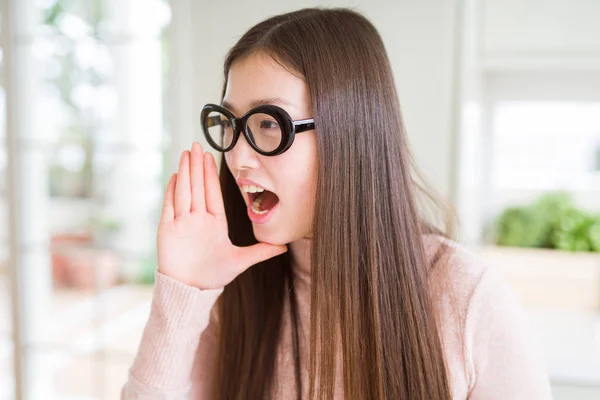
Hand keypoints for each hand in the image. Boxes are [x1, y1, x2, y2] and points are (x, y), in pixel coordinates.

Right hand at [156, 142, 287, 288]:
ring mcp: (183, 223)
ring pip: (185, 192)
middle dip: (197, 166)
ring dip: (185, 173)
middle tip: (197, 145)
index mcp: (215, 223)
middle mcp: (198, 219)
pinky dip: (172, 191)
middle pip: (198, 187)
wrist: (191, 291)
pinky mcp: (168, 230)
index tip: (210, 156)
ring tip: (186, 153)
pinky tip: (174, 176)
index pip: (212, 193)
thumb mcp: (241, 261)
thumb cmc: (214, 276)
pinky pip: (170, 206)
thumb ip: (262, 252)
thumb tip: (285, 246)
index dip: (210, 174)